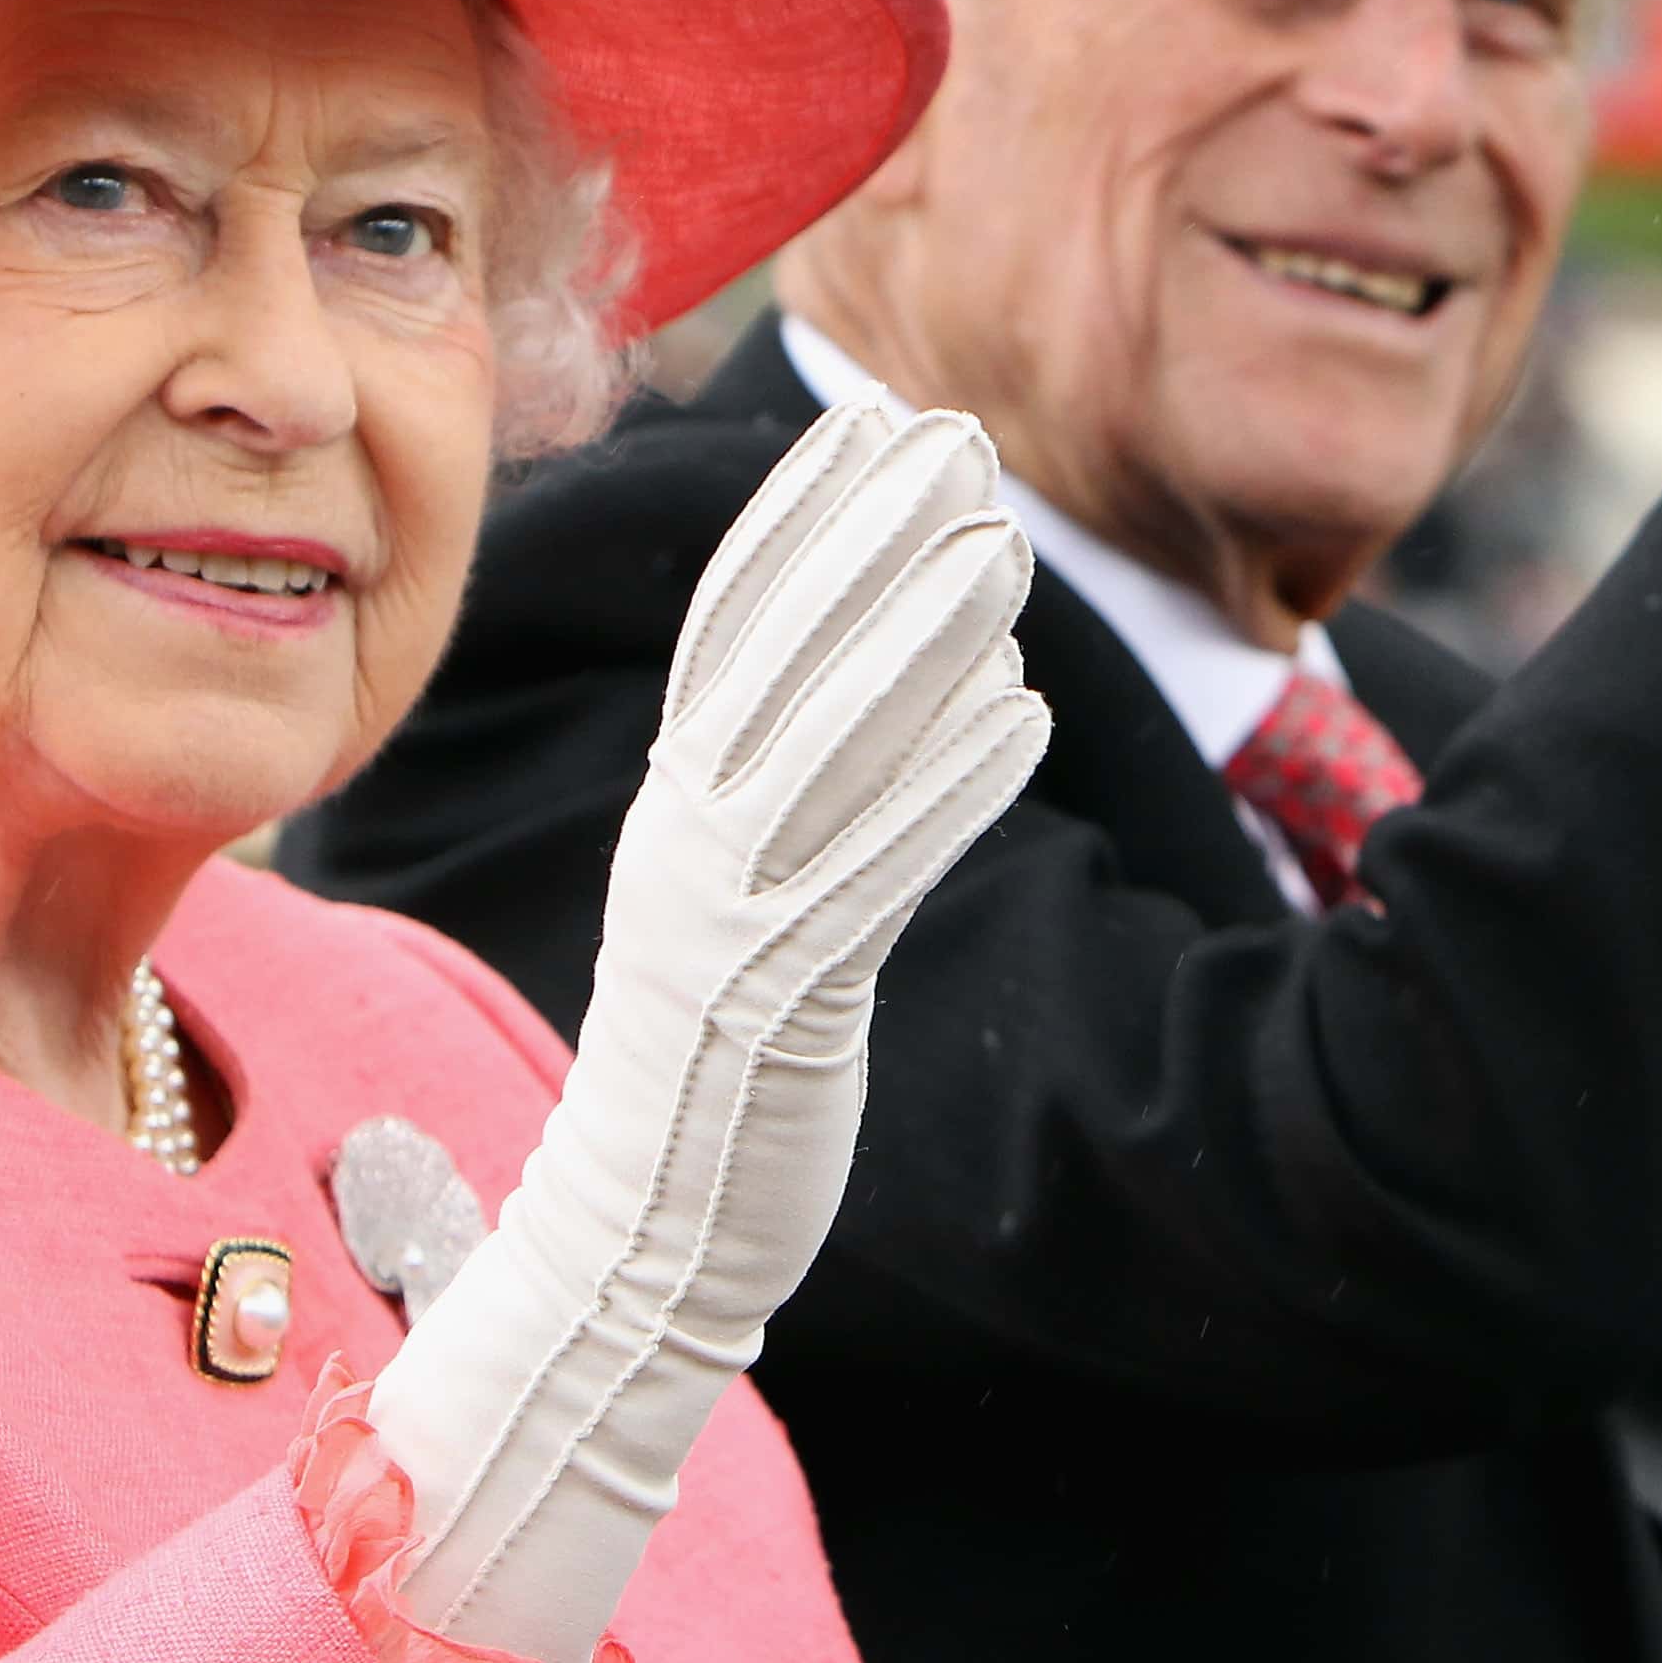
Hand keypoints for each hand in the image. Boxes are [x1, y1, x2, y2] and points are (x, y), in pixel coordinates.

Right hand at [364, 403, 1046, 1662]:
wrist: (637, 1237)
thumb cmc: (711, 1061)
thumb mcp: (734, 899)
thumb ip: (785, 789)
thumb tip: (880, 663)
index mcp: (671, 809)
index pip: (726, 626)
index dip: (796, 516)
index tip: (869, 425)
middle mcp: (685, 841)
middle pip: (778, 657)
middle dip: (868, 536)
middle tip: (957, 441)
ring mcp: (727, 918)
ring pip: (827, 748)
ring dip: (919, 638)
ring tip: (1006, 547)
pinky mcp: (782, 1000)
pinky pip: (872, 873)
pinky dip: (945, 788)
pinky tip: (1025, 718)